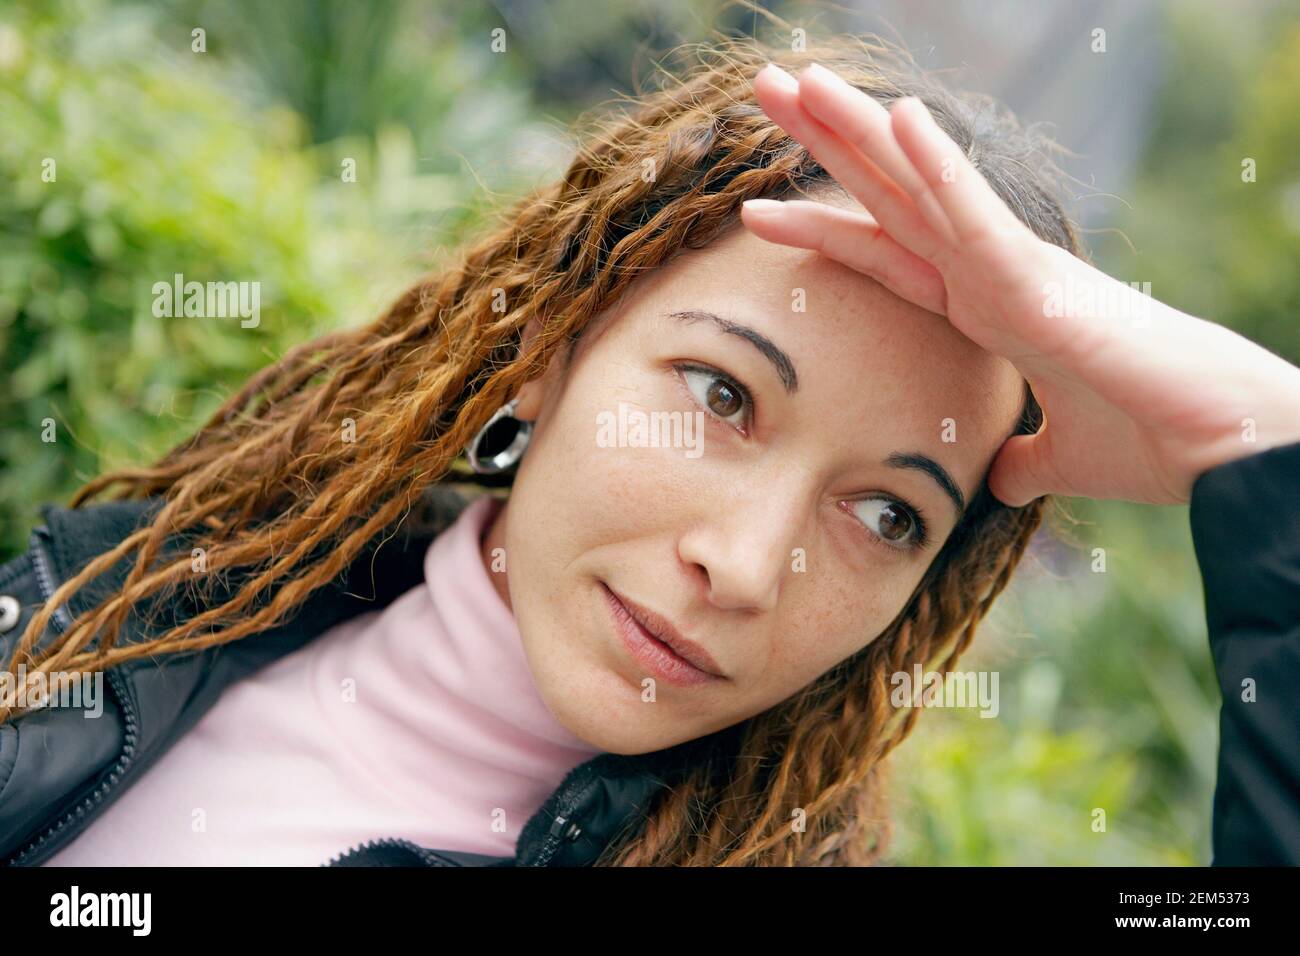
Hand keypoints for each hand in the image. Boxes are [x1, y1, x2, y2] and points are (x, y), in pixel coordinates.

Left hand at [742, 62, 1299, 505]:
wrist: (1219, 452)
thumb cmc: (1152, 441)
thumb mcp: (1058, 457)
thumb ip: (1023, 458)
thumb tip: (1000, 478)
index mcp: (985, 306)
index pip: (885, 253)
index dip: (821, 228)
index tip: (759, 212)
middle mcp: (989, 274)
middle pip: (888, 196)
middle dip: (826, 143)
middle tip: (767, 89)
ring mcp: (1012, 270)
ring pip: (919, 187)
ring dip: (860, 132)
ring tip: (800, 81)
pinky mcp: (1042, 282)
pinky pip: (980, 216)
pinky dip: (940, 168)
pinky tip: (903, 119)